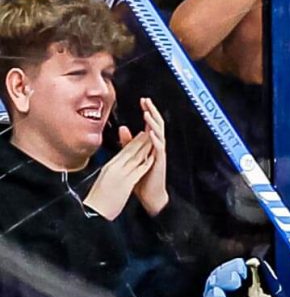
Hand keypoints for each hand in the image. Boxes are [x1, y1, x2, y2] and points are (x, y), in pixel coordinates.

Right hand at [83, 130, 154, 220]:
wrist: (94, 211)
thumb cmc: (98, 200)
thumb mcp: (103, 181)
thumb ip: (110, 172)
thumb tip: (114, 168)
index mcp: (109, 167)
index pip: (122, 153)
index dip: (131, 144)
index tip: (138, 137)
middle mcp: (114, 168)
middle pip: (128, 153)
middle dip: (138, 142)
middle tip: (147, 133)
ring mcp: (120, 175)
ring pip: (133, 159)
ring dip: (143, 149)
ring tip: (151, 141)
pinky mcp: (125, 184)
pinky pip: (137, 172)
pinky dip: (144, 164)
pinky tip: (151, 159)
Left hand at [118, 97, 168, 216]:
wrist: (150, 196)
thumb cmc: (142, 178)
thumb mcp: (132, 156)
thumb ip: (128, 142)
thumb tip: (123, 128)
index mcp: (150, 144)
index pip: (151, 123)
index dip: (148, 111)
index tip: (143, 101)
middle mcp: (156, 147)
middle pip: (157, 125)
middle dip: (152, 112)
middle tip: (146, 101)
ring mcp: (159, 154)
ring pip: (159, 134)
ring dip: (153, 123)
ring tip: (147, 113)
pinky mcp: (159, 163)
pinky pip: (159, 149)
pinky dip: (156, 140)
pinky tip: (151, 133)